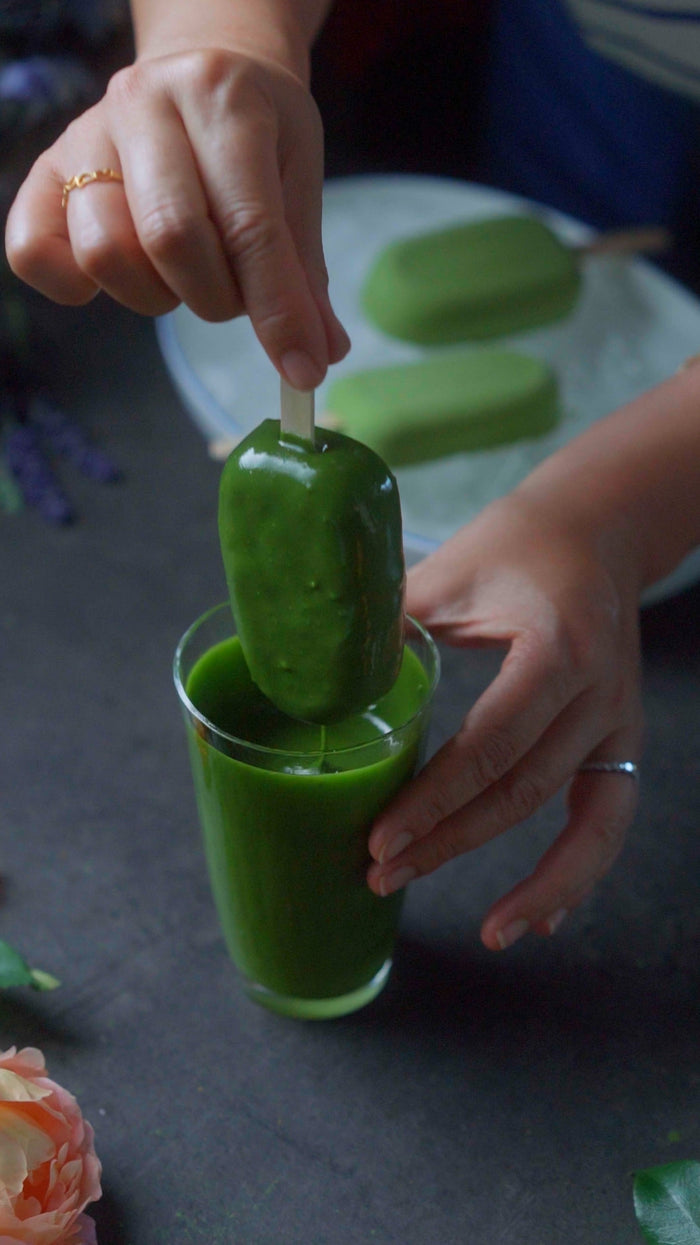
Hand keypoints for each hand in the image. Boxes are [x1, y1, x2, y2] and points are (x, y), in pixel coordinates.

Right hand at [5, 48, 348, 388]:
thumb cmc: (258, 131)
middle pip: (171, 239)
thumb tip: (321, 354)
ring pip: (104, 251)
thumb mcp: (298, 180)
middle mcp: (144, 103)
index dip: (279, 311)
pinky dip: (73, 285)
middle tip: (234, 296)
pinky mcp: (45, 170)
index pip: (250, 226)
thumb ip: (305, 270)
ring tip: (182, 274)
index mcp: (222, 97)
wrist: (204, 66)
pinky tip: (118, 277)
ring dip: (155, 294)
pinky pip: (33, 251)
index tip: (304, 370)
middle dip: (217, 298)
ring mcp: (86, 135)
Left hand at [367, 490, 644, 949]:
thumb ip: (389, 627)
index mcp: (556, 649)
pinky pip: (608, 818)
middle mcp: (598, 693)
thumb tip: (316, 681)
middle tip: (382, 876)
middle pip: (524, 791)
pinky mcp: (620, 737)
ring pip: (579, 821)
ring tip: (487, 931)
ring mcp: (618, 721)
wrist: (599, 528)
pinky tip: (541, 916)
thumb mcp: (449, 572)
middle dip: (451, 843)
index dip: (434, 800)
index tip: (380, 840)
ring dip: (529, 881)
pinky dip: (579, 872)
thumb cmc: (518, 542)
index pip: (491, 744)